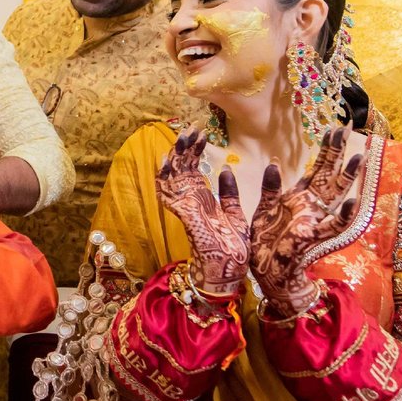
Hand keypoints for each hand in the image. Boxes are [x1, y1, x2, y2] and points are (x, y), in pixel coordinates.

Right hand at [155, 129, 248, 297]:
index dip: (195, 151)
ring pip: (172, 178)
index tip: (202, 132)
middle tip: (190, 128)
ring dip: (176, 157)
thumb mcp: (236, 215)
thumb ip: (229, 193)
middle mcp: (191, 203)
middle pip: (181, 169)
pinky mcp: (186, 216)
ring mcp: (186, 209)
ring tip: (181, 137)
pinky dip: (165, 178)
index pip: (194, 170)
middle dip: (185, 148)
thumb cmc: (234, 249)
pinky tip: (167, 161)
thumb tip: (224, 170)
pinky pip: (168, 195)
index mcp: (203, 201)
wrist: (231, 272)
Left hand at [249, 127, 362, 313]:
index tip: (337, 127)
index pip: (317, 168)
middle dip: (337, 152)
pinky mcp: (312, 237)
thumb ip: (269, 189)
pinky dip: (342, 217)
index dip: (328, 148)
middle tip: (347, 128)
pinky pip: (331, 227)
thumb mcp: (262, 211)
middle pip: (328, 174)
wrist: (268, 274)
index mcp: (299, 198)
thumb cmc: (264, 243)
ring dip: (346, 178)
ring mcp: (314, 220)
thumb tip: (273, 164)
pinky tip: (351, 204)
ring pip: (335, 195)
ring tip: (357, 158)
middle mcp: (311, 206)